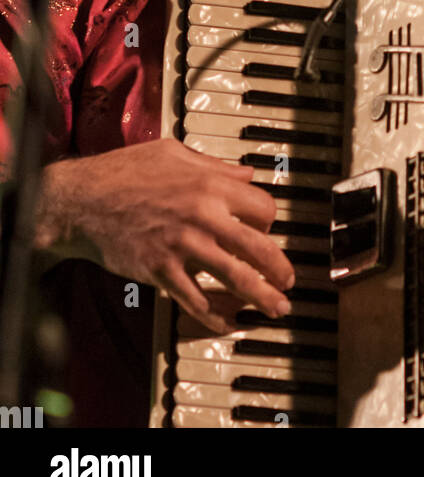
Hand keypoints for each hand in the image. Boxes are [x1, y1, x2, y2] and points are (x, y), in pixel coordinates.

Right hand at [35, 140, 294, 333]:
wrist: (82, 199)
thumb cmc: (124, 171)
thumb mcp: (174, 153)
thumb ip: (214, 166)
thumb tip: (246, 173)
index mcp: (210, 185)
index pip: (263, 207)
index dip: (269, 221)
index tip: (265, 230)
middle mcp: (203, 216)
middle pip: (258, 247)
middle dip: (280, 268)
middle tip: (289, 282)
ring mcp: (183, 246)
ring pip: (235, 277)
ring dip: (261, 296)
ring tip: (276, 308)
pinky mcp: (161, 271)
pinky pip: (196, 300)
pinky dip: (214, 316)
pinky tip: (227, 324)